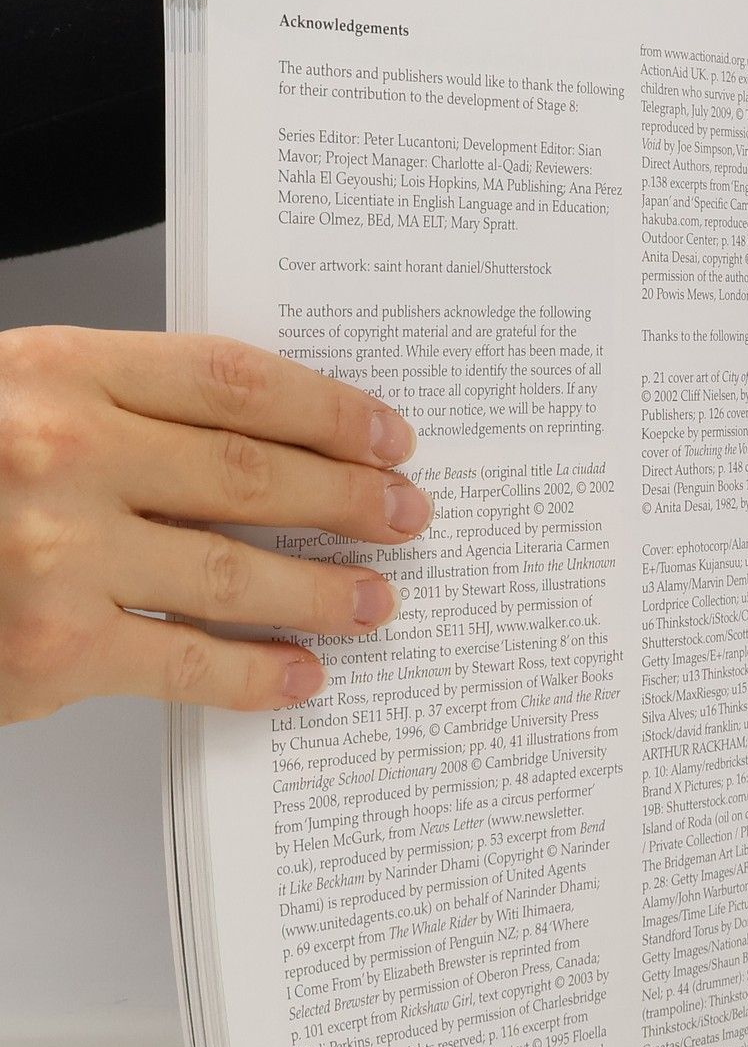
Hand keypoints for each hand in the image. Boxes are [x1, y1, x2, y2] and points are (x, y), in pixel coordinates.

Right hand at [0, 327, 428, 722]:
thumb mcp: (7, 400)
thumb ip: (114, 408)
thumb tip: (258, 441)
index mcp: (57, 372)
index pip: (235, 381)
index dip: (329, 410)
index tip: (386, 435)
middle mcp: (65, 454)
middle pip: (257, 474)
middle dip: (352, 499)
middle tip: (408, 515)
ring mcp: (59, 554)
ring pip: (238, 572)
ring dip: (325, 589)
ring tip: (374, 599)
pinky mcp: (53, 648)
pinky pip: (190, 661)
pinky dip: (259, 673)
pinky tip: (300, 674)